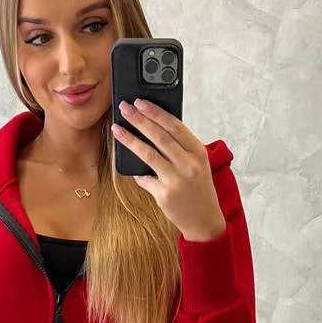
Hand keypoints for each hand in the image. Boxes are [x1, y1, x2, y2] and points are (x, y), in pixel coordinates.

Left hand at [111, 99, 226, 241]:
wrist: (204, 220)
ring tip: (117, 129)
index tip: (140, 102)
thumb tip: (154, 127)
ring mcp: (176, 180)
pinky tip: (130, 167)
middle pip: (159, 136)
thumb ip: (181, 148)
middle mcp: (188, 164)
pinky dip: (136, 172)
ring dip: (130, 139)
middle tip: (124, 108)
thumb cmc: (199, 189)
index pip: (174, 126)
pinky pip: (144, 178)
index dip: (155, 112)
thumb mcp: (198, 164)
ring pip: (148, 154)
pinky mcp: (164, 195)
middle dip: (139, 120)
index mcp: (198, 152)